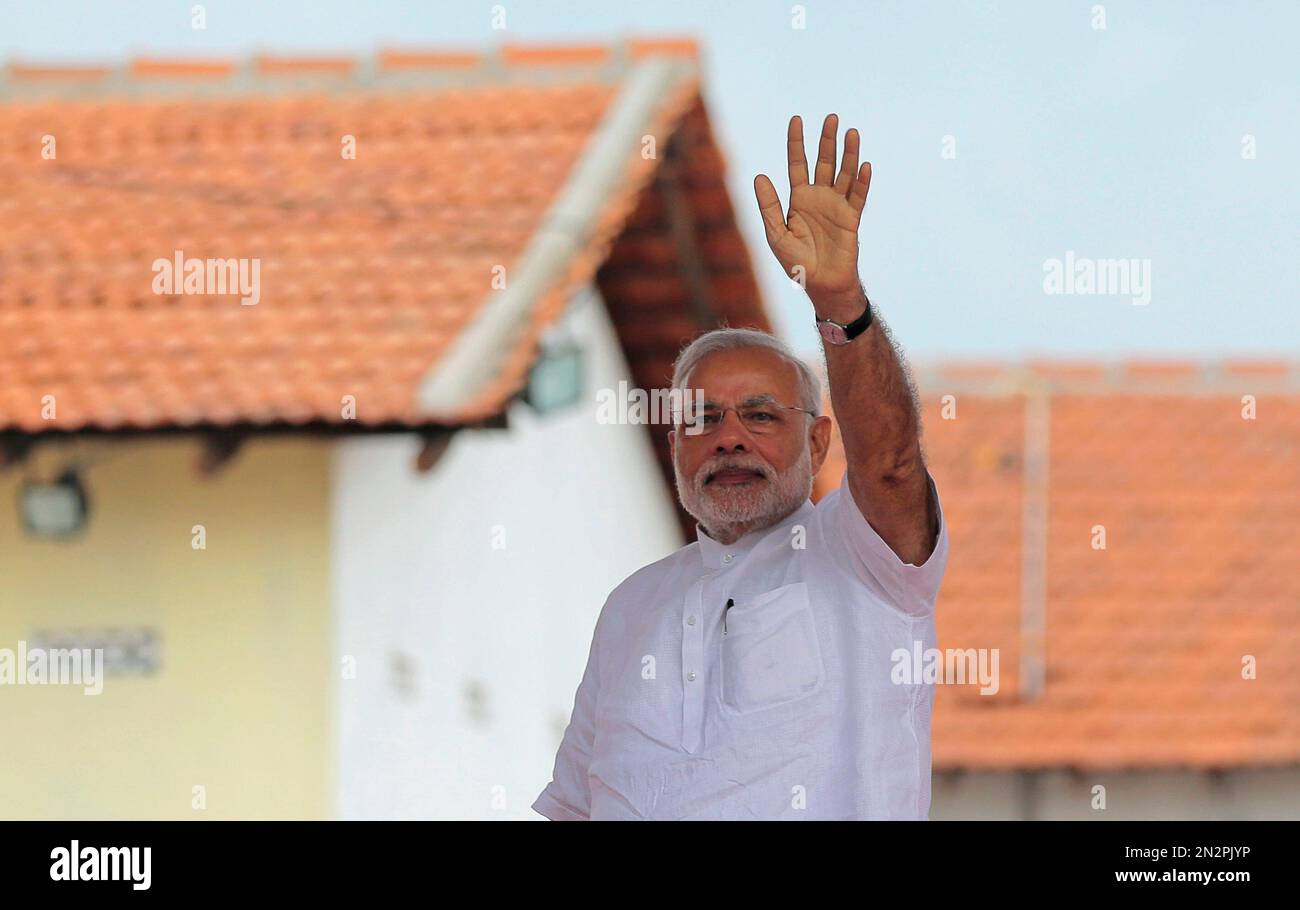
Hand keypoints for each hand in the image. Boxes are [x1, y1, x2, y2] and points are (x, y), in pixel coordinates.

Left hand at [754, 114, 871, 302]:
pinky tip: (865, 166)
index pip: (797, 164)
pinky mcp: (852, 218)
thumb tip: (759, 176)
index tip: (796, 120)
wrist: (820, 284)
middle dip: (827, 140)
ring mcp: (837, 206)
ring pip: (844, 173)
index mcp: (798, 199)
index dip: (796, 142)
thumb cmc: (795, 262)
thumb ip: (769, 206)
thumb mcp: (777, 234)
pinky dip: (863, 182)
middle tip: (831, 117)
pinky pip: (859, 196)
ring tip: (851, 132)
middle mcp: (818, 198)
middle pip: (823, 162)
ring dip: (848, 154)